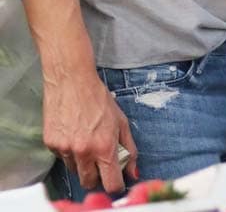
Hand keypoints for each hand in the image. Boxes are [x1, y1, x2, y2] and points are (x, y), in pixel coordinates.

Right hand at [43, 67, 137, 192]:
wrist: (72, 81)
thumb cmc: (99, 99)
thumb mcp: (121, 122)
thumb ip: (129, 149)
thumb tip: (133, 172)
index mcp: (105, 146)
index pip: (111, 184)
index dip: (115, 185)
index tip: (116, 181)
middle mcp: (84, 152)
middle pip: (89, 183)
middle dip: (96, 176)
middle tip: (100, 160)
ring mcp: (65, 149)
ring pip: (74, 171)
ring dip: (82, 163)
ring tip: (85, 140)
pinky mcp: (51, 144)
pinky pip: (62, 158)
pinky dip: (68, 151)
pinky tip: (73, 133)